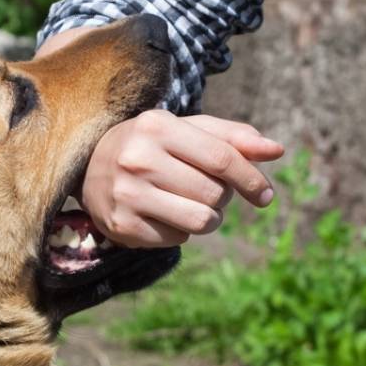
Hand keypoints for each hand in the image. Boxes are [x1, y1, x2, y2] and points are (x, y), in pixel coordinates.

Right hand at [80, 109, 284, 247]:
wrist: (89, 166)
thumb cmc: (153, 145)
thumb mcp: (188, 131)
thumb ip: (233, 137)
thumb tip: (277, 150)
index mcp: (158, 126)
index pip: (221, 158)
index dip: (251, 178)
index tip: (266, 195)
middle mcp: (138, 159)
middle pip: (214, 193)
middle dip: (223, 196)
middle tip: (207, 189)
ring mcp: (127, 194)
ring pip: (201, 221)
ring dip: (209, 218)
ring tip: (193, 205)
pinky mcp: (122, 226)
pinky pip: (178, 240)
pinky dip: (181, 231)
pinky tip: (163, 214)